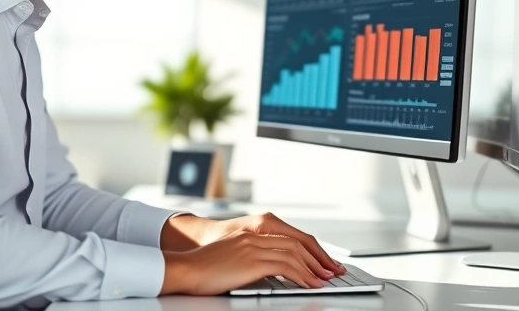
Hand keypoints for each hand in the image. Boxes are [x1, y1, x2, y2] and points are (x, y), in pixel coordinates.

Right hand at [160, 212, 344, 276]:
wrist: (186, 270)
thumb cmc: (205, 269)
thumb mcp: (233, 258)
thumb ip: (253, 259)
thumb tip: (274, 271)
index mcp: (251, 233)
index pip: (289, 237)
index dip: (310, 250)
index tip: (322, 261)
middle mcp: (255, 236)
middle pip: (297, 243)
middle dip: (318, 258)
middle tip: (332, 270)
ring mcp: (253, 246)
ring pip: (294, 253)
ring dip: (313, 268)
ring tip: (324, 279)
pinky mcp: (252, 260)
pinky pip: (285, 266)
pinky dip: (301, 275)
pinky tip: (309, 284)